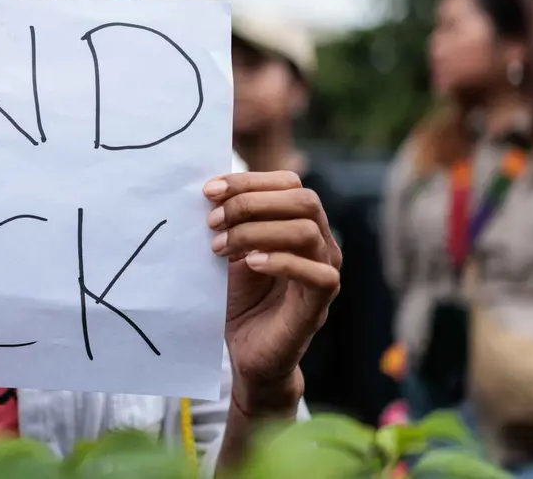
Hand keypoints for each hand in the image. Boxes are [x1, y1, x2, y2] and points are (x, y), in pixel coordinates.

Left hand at [205, 171, 341, 413]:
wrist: (247, 351)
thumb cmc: (241, 297)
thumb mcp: (230, 250)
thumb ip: (228, 220)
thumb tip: (208, 188)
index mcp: (300, 223)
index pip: (288, 183)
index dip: (249, 181)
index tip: (208, 191)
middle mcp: (320, 243)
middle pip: (303, 199)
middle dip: (251, 203)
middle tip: (212, 221)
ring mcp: (324, 272)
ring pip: (307, 231)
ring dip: (256, 232)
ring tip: (219, 246)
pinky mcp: (319, 304)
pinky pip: (318, 274)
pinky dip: (281, 262)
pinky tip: (250, 264)